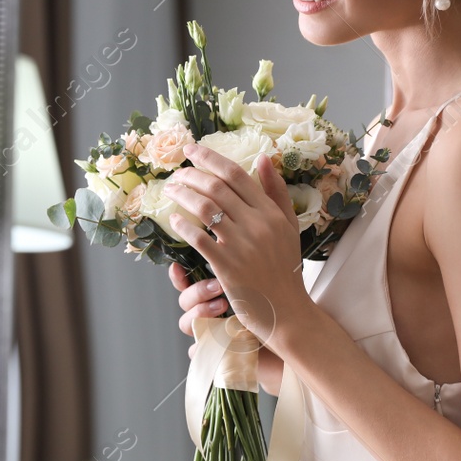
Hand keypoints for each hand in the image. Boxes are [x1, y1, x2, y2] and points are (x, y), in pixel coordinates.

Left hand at [162, 142, 308, 347]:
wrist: (287, 311)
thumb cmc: (286, 268)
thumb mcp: (289, 226)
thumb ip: (276, 192)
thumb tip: (264, 158)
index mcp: (271, 213)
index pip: (237, 175)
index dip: (210, 158)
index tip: (192, 150)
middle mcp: (257, 224)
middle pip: (217, 187)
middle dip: (192, 174)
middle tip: (177, 172)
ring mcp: (241, 245)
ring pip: (205, 208)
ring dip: (183, 195)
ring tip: (171, 190)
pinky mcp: (226, 266)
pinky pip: (198, 238)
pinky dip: (183, 225)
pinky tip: (174, 220)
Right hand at [170, 261, 283, 395]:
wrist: (286, 341)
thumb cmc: (272, 309)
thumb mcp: (256, 282)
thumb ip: (240, 267)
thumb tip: (231, 246)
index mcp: (211, 293)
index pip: (185, 282)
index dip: (178, 275)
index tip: (178, 266)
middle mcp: (206, 311)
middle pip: (184, 300)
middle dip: (198, 291)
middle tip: (219, 285)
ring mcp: (207, 333)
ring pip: (186, 323)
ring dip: (200, 313)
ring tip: (223, 306)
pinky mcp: (212, 353)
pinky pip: (195, 350)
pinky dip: (203, 344)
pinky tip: (220, 337)